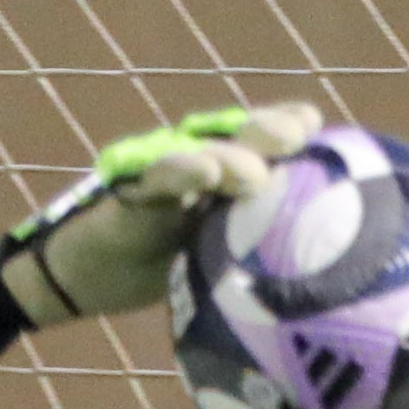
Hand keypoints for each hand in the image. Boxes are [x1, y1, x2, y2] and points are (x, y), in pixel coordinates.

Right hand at [0, 101, 322, 329]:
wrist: (82, 278)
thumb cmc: (151, 271)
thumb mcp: (213, 261)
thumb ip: (252, 250)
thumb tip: (318, 279)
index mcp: (224, 176)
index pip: (267, 144)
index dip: (297, 133)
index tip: (327, 139)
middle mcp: (197, 162)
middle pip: (242, 133)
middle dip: (273, 129)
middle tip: (301, 135)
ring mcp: (163, 172)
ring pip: (204, 147)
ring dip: (233, 155)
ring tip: (255, 172)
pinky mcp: (130, 190)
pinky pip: (157, 175)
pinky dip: (183, 170)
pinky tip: (206, 173)